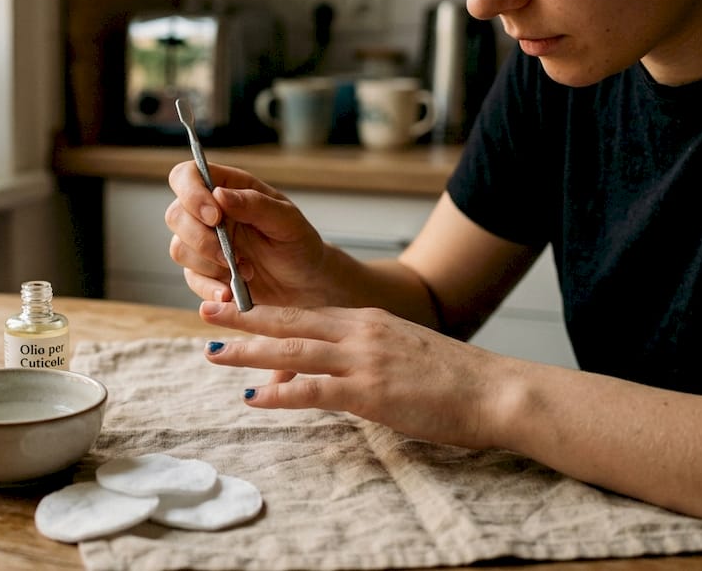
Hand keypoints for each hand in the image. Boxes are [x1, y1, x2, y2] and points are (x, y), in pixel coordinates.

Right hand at [166, 161, 330, 306]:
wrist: (306, 284)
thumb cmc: (298, 244)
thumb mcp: (287, 221)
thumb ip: (255, 204)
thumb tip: (220, 195)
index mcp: (228, 188)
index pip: (187, 176)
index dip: (191, 193)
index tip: (214, 216)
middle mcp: (210, 213)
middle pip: (176, 215)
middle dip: (201, 239)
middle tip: (233, 256)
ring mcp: (204, 243)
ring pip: (179, 249)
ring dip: (210, 265)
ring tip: (246, 272)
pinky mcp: (204, 272)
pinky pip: (191, 279)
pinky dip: (210, 288)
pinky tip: (231, 293)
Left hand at [198, 300, 511, 449]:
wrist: (497, 390)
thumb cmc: (457, 378)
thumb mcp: (405, 351)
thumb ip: (369, 353)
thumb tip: (342, 366)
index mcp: (366, 320)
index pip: (305, 311)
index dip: (265, 307)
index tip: (233, 302)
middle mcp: (359, 332)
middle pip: (289, 319)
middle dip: (243, 315)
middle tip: (205, 309)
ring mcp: (362, 360)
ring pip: (292, 348)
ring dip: (249, 351)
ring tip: (214, 352)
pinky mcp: (370, 392)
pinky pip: (314, 390)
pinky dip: (280, 392)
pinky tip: (254, 398)